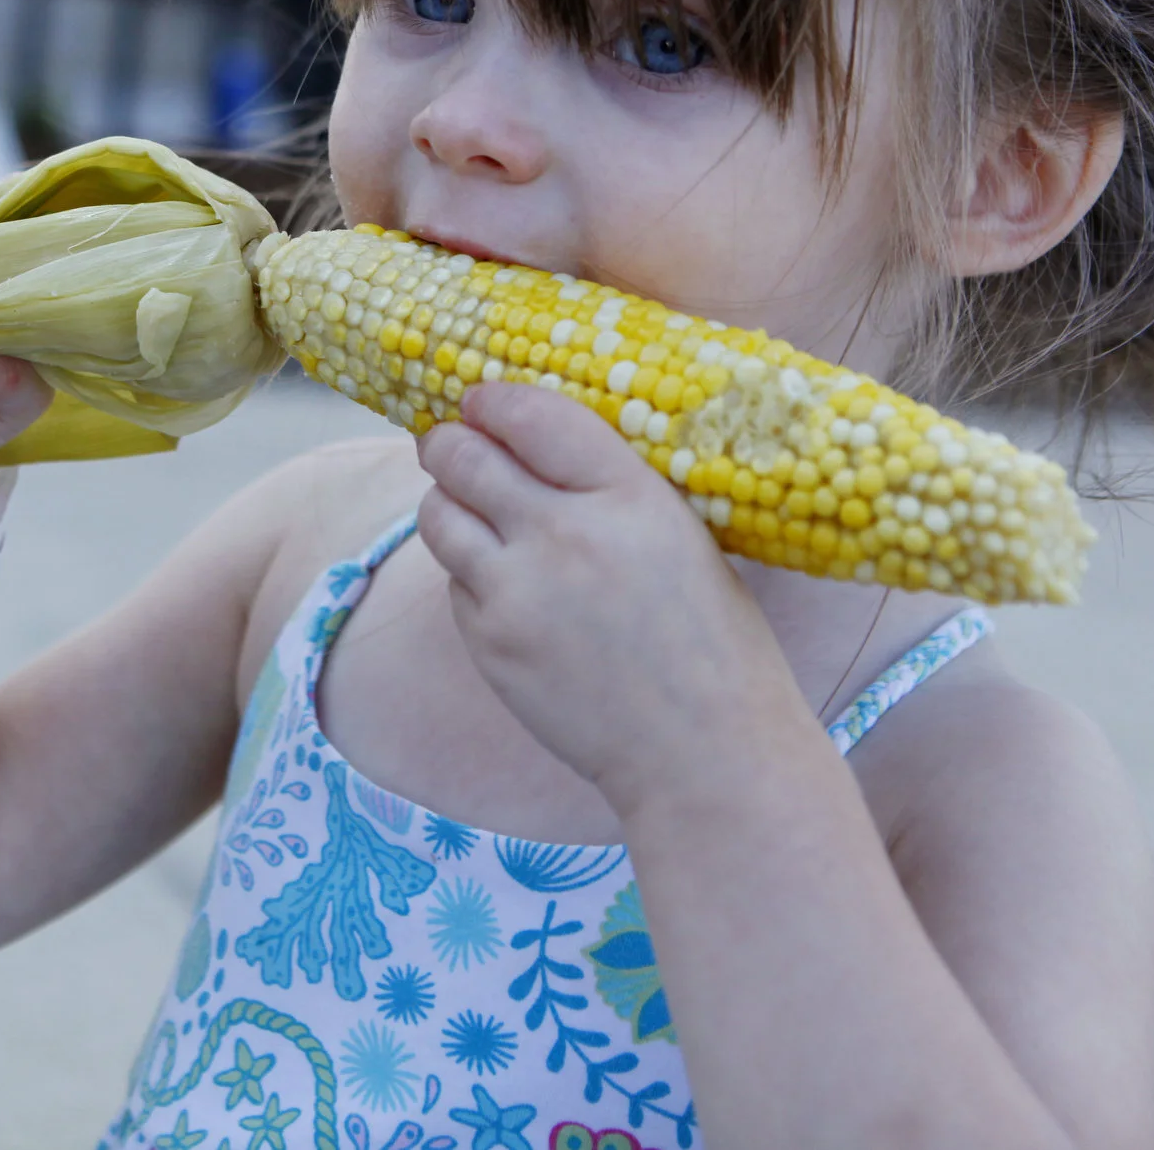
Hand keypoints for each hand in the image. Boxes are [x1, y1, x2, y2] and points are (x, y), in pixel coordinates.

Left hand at [416, 382, 804, 816]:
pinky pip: (454, 583)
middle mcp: (563, 533)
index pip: (531, 415)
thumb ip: (612, 490)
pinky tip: (505, 589)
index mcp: (630, 496)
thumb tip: (543, 449)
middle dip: (448, 443)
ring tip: (468, 509)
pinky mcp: (487, 641)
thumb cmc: (714, 645)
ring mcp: (515, 590)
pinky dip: (467, 575)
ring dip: (446, 502)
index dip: (492, 401)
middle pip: (463, 457)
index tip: (479, 400)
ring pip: (438, 514)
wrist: (703, 753)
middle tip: (449, 445)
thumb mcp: (683, 537)